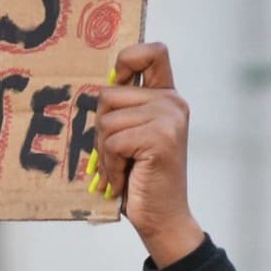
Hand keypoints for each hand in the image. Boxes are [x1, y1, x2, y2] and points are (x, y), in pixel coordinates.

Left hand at [95, 43, 205, 267]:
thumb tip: (98, 88)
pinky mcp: (160, 138)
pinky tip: (122, 180)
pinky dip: (110, 166)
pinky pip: (112, 142)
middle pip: (109, 94)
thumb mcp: (131, 135)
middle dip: (102, 128)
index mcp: (167, 97)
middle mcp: (172, 103)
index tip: (118, 80)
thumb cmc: (142, 179)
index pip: (152, 52)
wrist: (163, 218)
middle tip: (118, 155)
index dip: (128, 58)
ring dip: (105, 152)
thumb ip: (123, 108)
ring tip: (122, 169)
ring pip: (107, 120)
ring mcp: (169, 119)